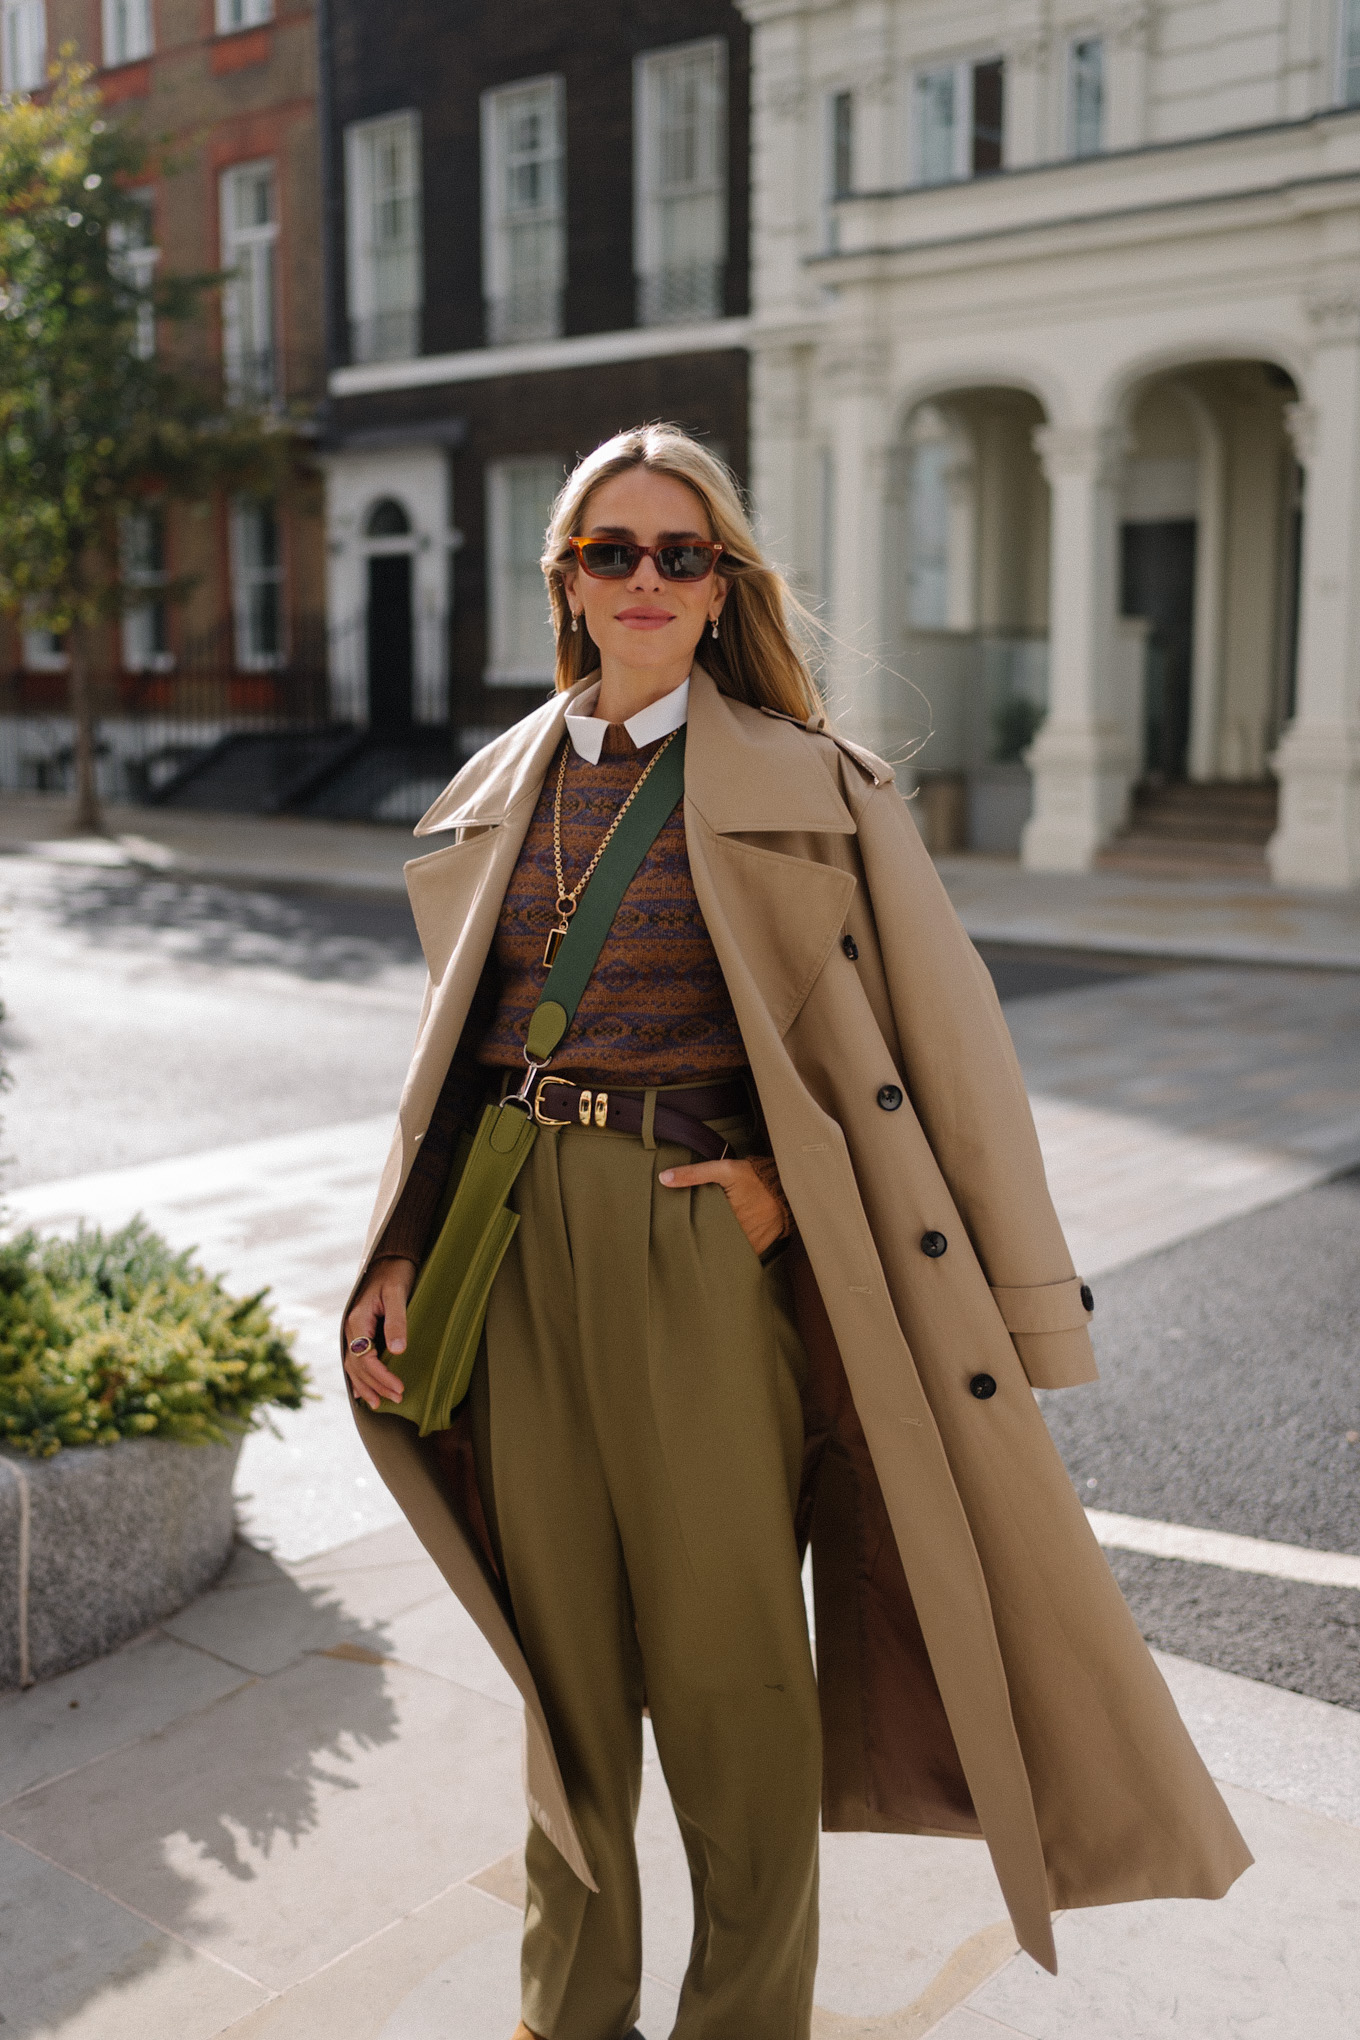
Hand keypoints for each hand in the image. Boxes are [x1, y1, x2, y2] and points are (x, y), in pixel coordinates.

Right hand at [344, 1257, 416, 1409]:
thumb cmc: (395, 1276)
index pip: (365, 1358)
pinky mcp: (360, 1332)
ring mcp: (353, 1331)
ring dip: (366, 1386)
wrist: (389, 1261)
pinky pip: (355, 1360)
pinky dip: (359, 1378)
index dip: (381, 1376)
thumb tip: (397, 1350)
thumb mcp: (398, 1295)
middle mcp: (351, 1328)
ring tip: (379, 1403)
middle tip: (397, 1398)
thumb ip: (397, 1321)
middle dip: (376, 1386)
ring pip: (353, 1366)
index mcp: (357, 1320)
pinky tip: (363, 1391)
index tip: (398, 1388)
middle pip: (358, 1366)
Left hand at [658, 1155, 790, 1258]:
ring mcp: (750, 1243)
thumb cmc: (754, 1177)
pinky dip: (731, 1253)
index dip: (686, 1235)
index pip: (699, 1232)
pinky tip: (721, 1250)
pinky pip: (741, 1255)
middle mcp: (738, 1234)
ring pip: (725, 1252)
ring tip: (699, 1251)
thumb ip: (693, 1173)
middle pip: (711, 1244)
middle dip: (699, 1244)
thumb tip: (663, 1178)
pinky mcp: (759, 1247)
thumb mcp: (724, 1170)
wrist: (786, 1185)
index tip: (673, 1238)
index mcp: (725, 1217)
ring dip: (715, 1250)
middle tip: (681, 1245)